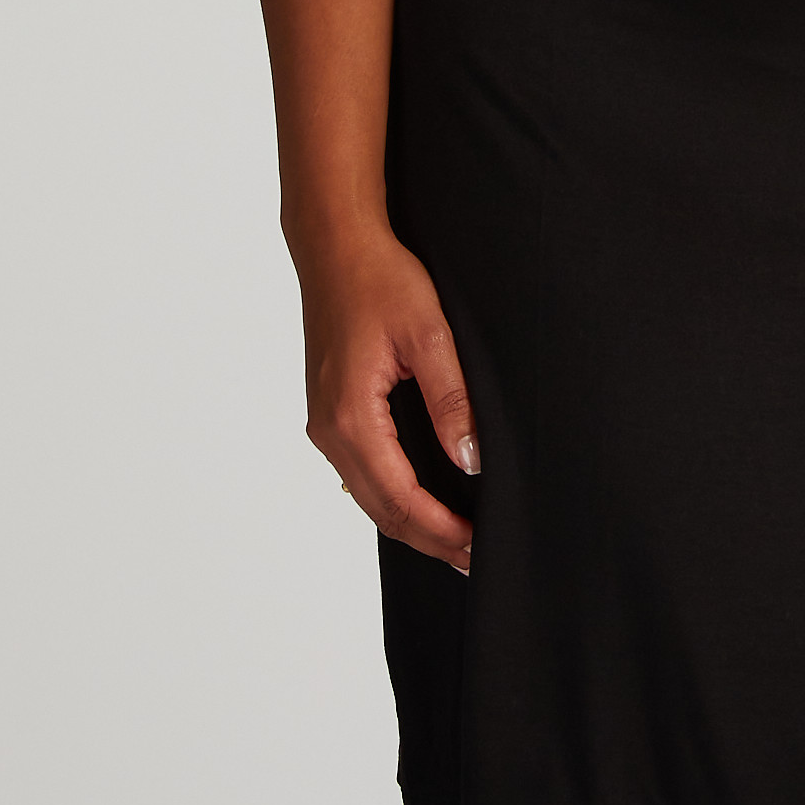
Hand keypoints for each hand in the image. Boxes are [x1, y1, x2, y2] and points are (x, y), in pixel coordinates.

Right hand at [299, 227, 476, 570]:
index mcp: (351, 416)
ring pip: (368, 494)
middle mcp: (329, 428)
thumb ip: (451, 399)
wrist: (335, 245)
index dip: (441, 529)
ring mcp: (324, 422)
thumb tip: (469, 460)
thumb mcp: (428, 333)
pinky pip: (360, 470)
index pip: (400, 497)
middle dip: (429, 538)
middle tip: (476, 559)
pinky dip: (391, 495)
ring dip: (410, 521)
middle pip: (381, 508)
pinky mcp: (330, 410)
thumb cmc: (380, 280)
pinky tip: (420, 499)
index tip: (479, 547)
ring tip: (455, 539)